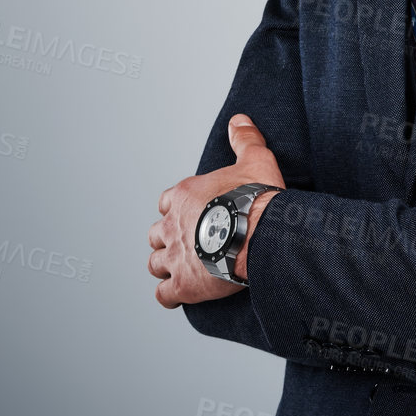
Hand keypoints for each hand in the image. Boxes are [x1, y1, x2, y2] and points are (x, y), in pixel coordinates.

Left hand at [148, 115, 284, 308]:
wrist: (260, 233)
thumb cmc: (257, 198)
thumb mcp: (255, 159)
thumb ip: (245, 139)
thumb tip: (239, 120)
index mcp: (184, 196)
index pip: (167, 202)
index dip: (176, 209)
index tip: (191, 214)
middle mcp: (172, 224)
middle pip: (156, 233)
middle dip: (167, 238)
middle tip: (187, 243)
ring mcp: (175, 255)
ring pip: (155, 263)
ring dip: (165, 266)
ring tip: (180, 269)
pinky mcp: (183, 283)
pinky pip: (164, 294)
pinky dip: (169, 295)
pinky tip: (180, 294)